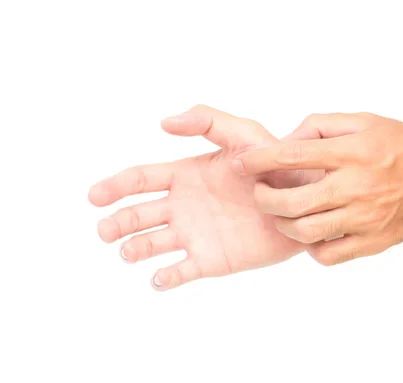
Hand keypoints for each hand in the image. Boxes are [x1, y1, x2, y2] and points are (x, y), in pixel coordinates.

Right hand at [88, 106, 308, 290]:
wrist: (305, 200)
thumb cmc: (277, 164)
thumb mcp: (244, 133)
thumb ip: (207, 122)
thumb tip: (163, 122)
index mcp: (184, 176)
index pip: (140, 181)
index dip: (114, 187)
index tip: (94, 196)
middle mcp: (183, 206)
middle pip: (137, 215)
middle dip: (118, 222)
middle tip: (106, 230)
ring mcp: (195, 235)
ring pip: (152, 244)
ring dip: (135, 249)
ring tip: (129, 251)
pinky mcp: (212, 260)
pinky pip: (181, 271)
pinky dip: (166, 277)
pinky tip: (159, 278)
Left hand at [234, 113, 402, 265]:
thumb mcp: (366, 120)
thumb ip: (322, 125)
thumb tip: (287, 140)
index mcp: (353, 152)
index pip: (292, 157)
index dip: (258, 161)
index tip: (241, 163)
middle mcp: (357, 187)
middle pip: (291, 202)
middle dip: (264, 199)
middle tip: (259, 193)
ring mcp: (365, 219)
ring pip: (306, 232)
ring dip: (283, 223)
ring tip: (281, 213)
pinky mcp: (374, 242)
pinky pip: (329, 255)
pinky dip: (312, 247)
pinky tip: (312, 233)